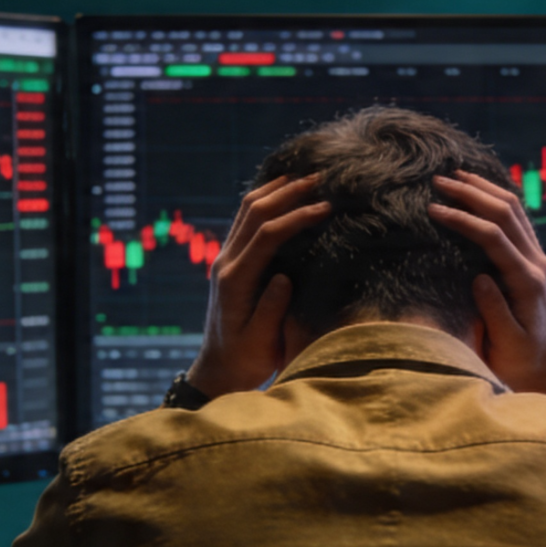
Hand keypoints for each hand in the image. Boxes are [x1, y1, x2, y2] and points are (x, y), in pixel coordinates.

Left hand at [187, 175, 329, 398]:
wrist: (219, 369)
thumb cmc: (245, 360)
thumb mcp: (261, 341)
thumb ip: (271, 309)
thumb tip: (283, 277)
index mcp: (235, 280)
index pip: (267, 235)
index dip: (297, 216)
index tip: (326, 208)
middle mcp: (225, 263)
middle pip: (253, 211)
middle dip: (287, 191)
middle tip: (320, 178)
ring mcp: (225, 259)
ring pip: (246, 210)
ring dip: (274, 190)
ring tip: (304, 177)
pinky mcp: (230, 262)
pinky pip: (245, 221)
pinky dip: (266, 202)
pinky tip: (284, 195)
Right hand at [429, 171, 545, 399]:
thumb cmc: (522, 363)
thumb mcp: (507, 344)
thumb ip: (495, 311)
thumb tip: (478, 278)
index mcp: (528, 281)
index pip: (493, 237)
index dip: (462, 219)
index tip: (433, 208)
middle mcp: (537, 264)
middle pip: (506, 212)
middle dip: (472, 192)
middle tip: (439, 180)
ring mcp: (539, 260)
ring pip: (515, 211)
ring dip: (485, 190)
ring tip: (457, 176)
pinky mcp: (535, 263)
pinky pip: (518, 222)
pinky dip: (497, 202)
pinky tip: (480, 195)